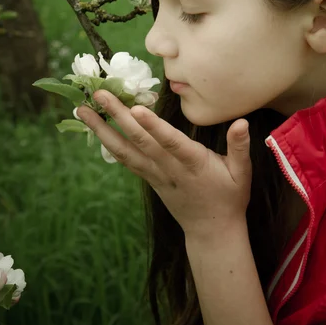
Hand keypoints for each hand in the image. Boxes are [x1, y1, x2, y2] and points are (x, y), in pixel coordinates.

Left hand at [77, 90, 251, 239]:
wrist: (211, 230)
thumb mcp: (242, 173)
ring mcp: (155, 174)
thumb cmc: (229, 197)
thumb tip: (241, 121)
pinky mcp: (149, 178)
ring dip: (102, 129)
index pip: (171, 143)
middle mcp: (169, 168)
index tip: (137, 109)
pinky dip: (108, 143)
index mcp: (193, 164)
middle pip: (140, 141)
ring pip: (125, 150)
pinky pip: (125, 160)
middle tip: (100, 93)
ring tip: (82, 109)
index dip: (154, 127)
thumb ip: (239, 146)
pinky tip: (94, 128)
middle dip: (118, 116)